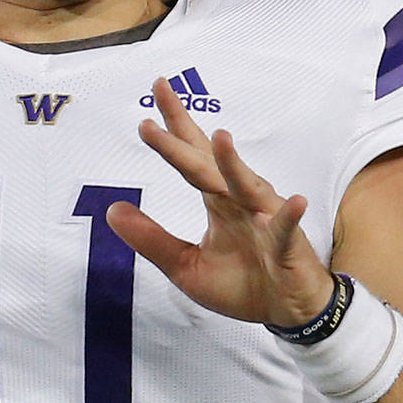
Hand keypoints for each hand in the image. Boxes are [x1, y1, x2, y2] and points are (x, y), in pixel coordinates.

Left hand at [106, 78, 333, 328]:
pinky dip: (287, 216)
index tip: (155, 92)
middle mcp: (240, 199)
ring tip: (219, 138)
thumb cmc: (241, 284)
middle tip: (162, 98)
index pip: (191, 156)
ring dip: (234, 163)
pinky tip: (291, 201)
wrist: (286, 310)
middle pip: (208, 161)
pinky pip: (286, 228)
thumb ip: (151, 239)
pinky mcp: (288, 244)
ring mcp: (266, 218)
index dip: (173, 127)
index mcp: (217, 200)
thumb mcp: (184, 265)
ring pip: (246, 186)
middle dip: (186, 131)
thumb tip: (111, 210)